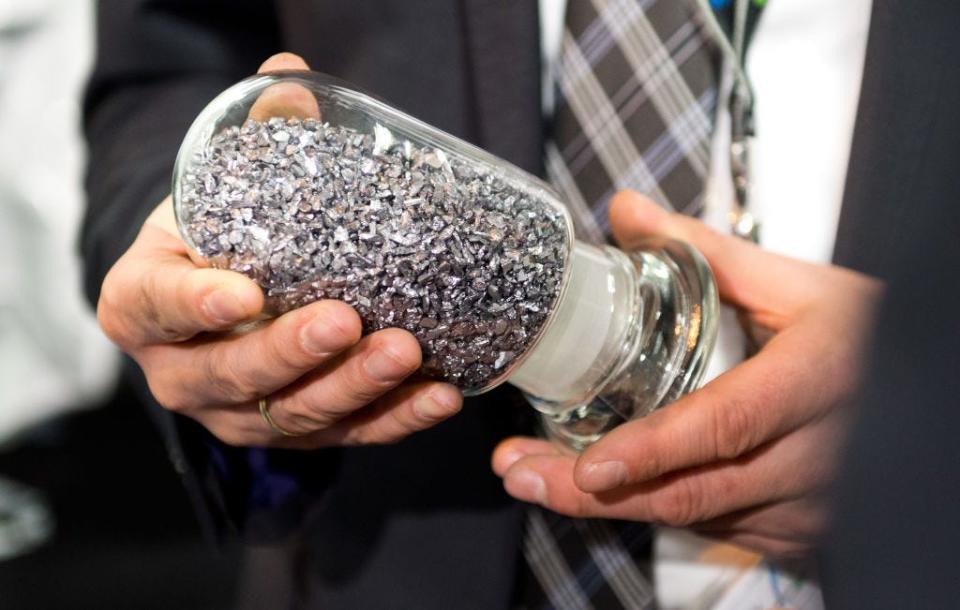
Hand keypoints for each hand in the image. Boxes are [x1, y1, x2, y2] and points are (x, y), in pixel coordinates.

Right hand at [97, 53, 461, 447]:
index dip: (192, 306)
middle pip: (229, 375)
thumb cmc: (219, 237)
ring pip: (293, 414)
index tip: (241, 293)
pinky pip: (346, 435)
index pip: (154, 307)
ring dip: (351, 387)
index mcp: (142, 303)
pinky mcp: (295, 432)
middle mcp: (182, 371)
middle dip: (289, 351)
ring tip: (404, 351)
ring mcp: (239, 412)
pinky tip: (439, 396)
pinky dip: (394, 419)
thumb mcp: (220, 189)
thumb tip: (292, 75)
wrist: (224, 296)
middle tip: (343, 320)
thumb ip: (253, 138)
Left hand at [492, 191, 881, 556]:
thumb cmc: (858, 332)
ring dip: (611, 507)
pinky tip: (603, 490)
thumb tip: (625, 211)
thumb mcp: (793, 284)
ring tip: (536, 477)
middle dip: (595, 493)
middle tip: (519, 472)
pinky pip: (716, 529)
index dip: (654, 450)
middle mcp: (816, 458)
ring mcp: (809, 505)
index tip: (587, 466)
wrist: (912, 383)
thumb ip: (702, 250)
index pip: (726, 425)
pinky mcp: (799, 530)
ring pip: (696, 517)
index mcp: (813, 382)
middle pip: (693, 491)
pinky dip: (656, 509)